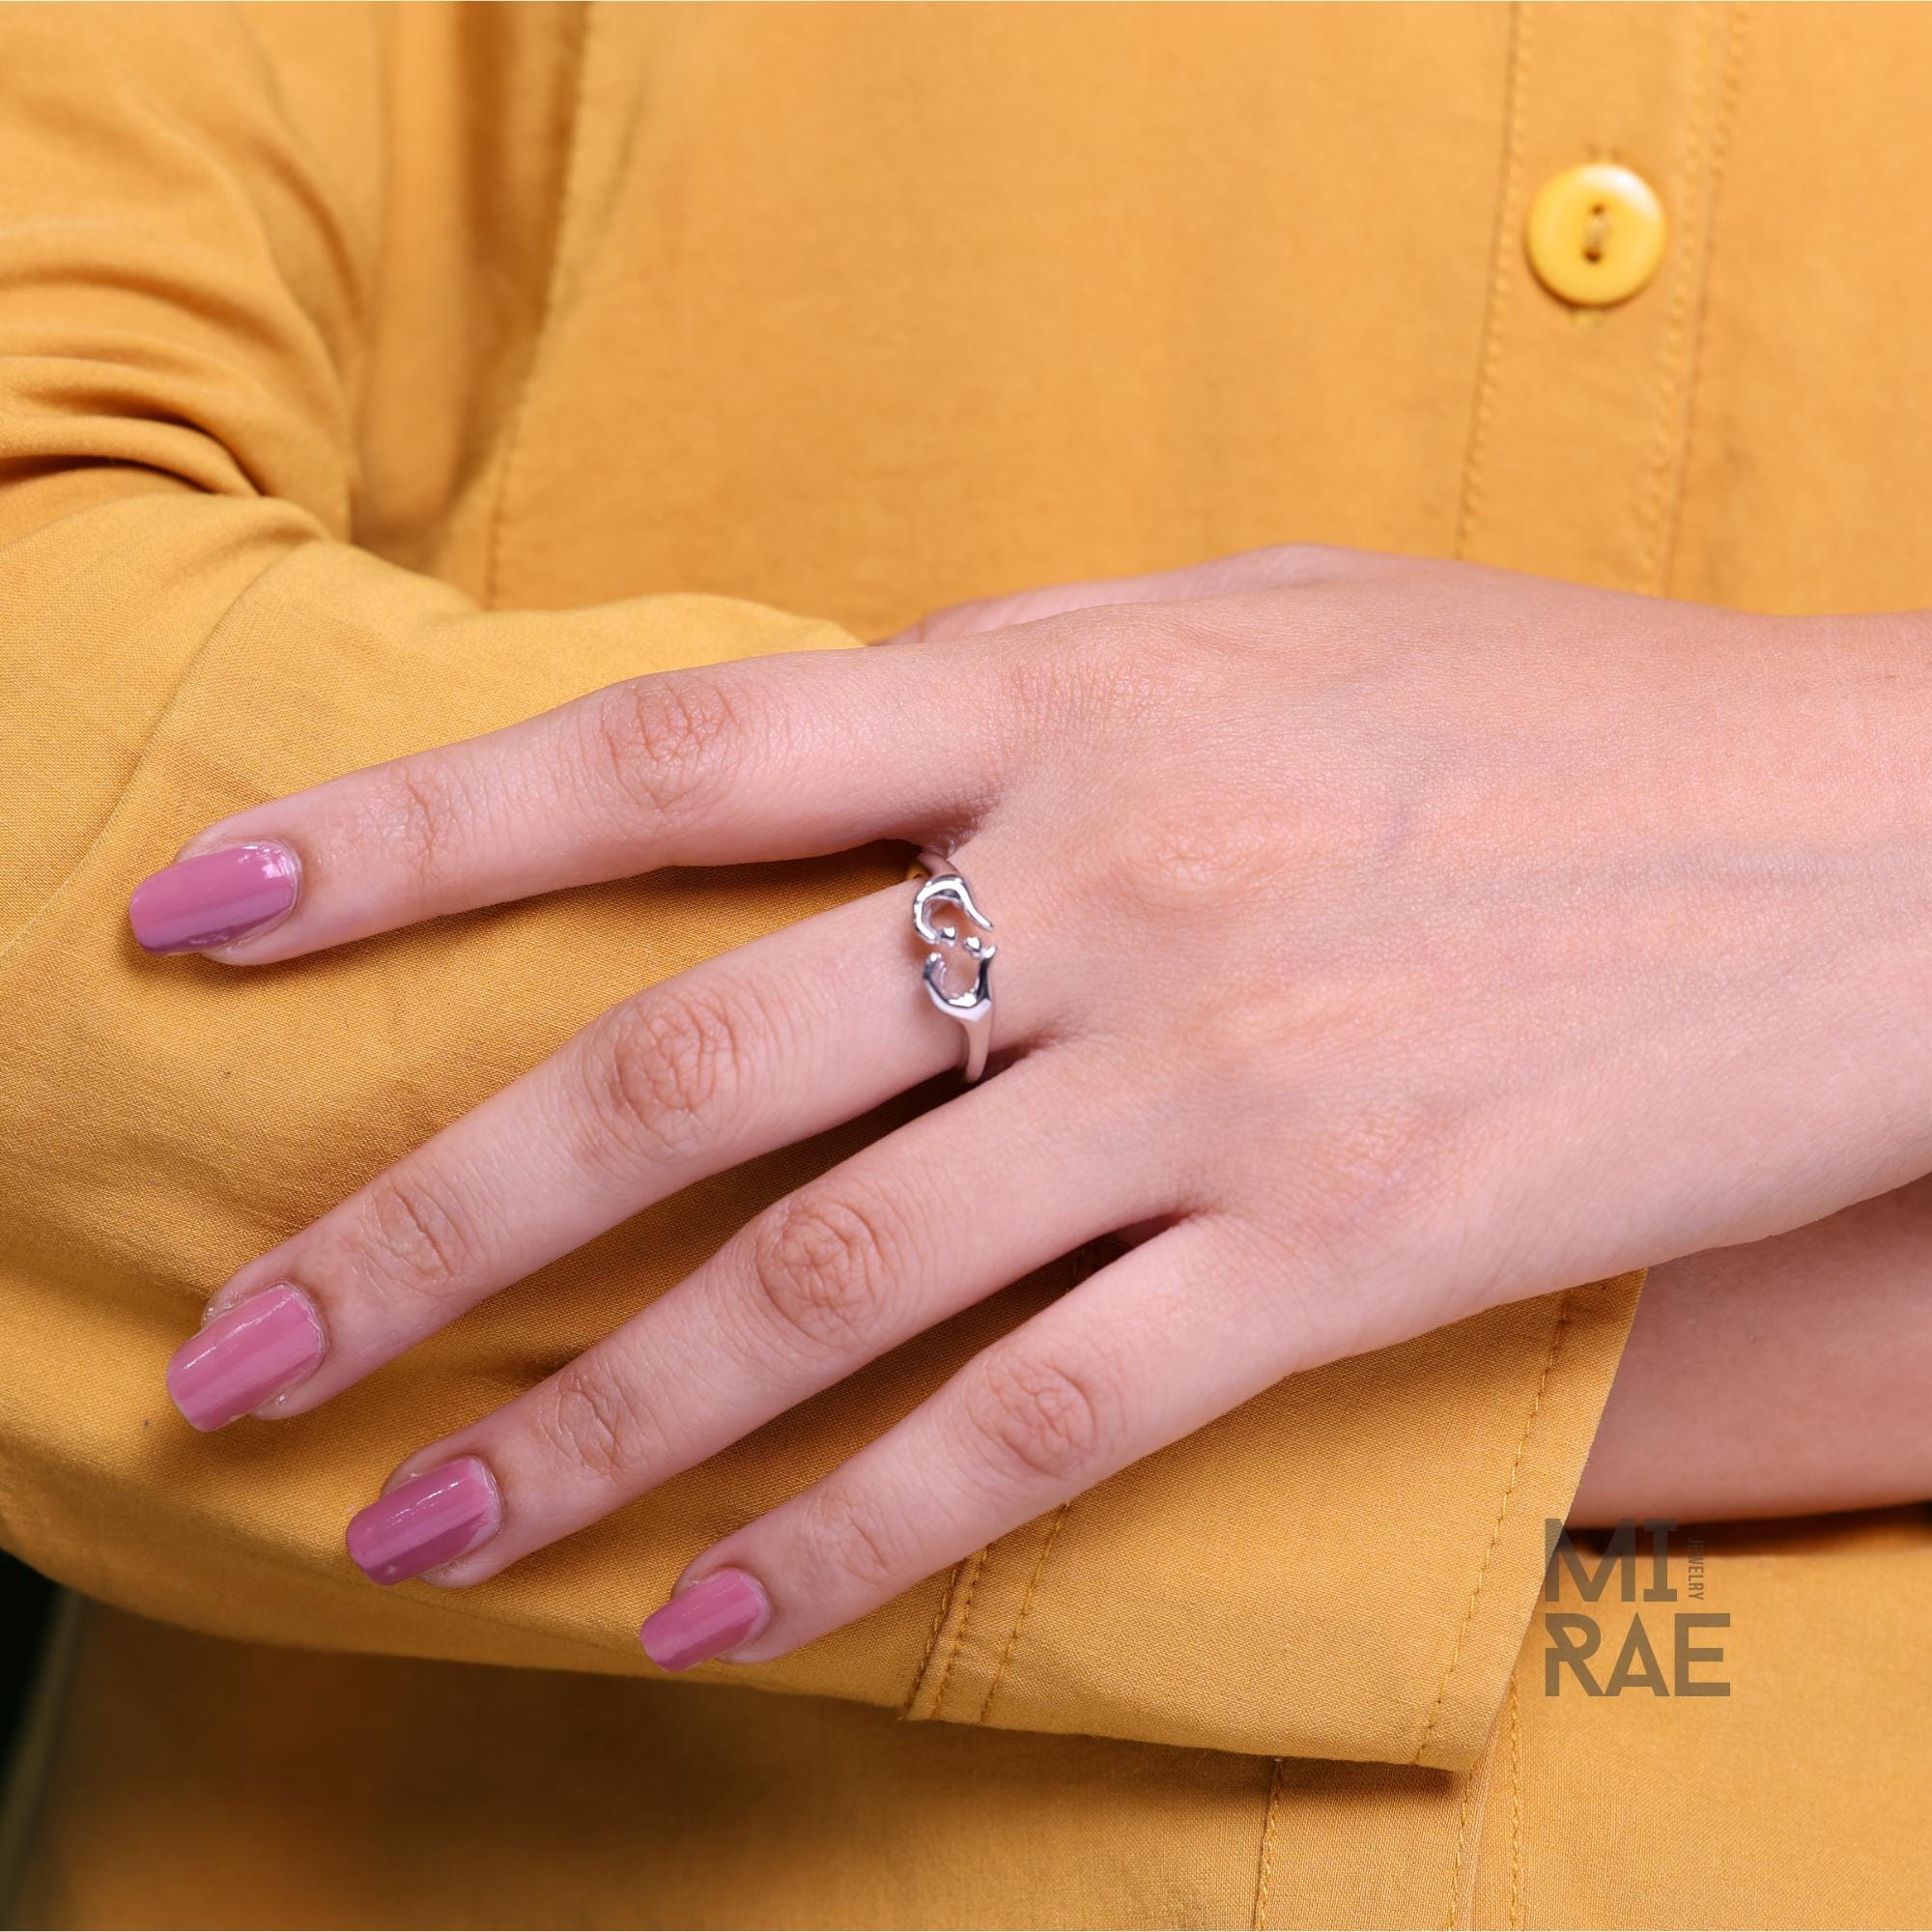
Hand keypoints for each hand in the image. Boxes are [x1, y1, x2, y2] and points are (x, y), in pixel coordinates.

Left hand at [143, 544, 1931, 1669]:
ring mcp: (1219, 1078)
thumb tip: (834, 761)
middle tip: (239, 1357)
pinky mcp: (1342, 1250)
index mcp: (1059, 691)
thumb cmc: (1543, 705)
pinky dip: (861, 1540)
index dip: (404, 837)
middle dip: (424, 1227)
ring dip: (597, 1438)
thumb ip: (1025, 685)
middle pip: (682, 1071)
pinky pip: (1046, 1424)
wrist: (1866, 836)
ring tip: (420, 1540)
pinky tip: (716, 1620)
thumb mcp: (1253, 623)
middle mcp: (1106, 880)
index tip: (200, 924)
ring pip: (828, 1287)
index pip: (657, 757)